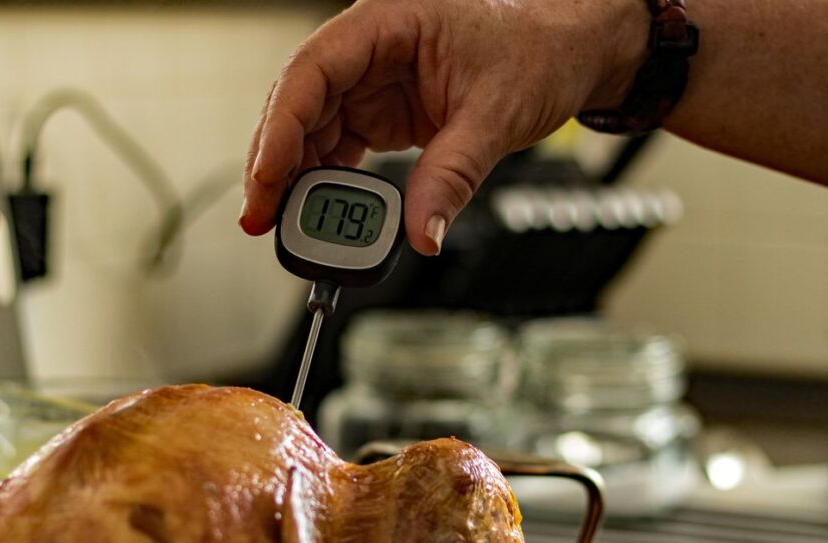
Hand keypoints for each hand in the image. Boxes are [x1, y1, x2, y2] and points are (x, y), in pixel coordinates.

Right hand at [240, 0, 643, 253]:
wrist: (567, 52)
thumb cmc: (537, 50)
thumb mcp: (496, 115)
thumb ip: (452, 177)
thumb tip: (421, 234)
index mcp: (387, 23)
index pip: (313, 70)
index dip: (281, 126)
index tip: (268, 179)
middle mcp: (369, 50)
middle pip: (298, 104)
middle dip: (274, 163)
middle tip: (260, 218)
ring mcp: (370, 82)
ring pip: (310, 129)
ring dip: (293, 178)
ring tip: (284, 225)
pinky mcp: (380, 113)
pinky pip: (337, 146)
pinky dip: (324, 180)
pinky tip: (316, 210)